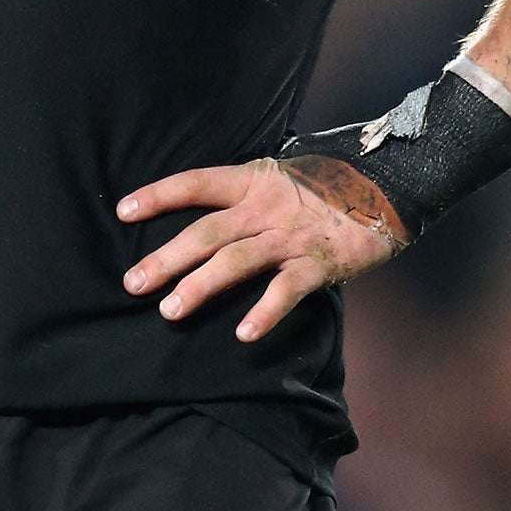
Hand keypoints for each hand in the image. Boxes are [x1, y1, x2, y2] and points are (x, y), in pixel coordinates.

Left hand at [116, 155, 409, 340]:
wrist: (388, 185)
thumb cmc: (327, 185)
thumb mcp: (280, 176)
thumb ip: (246, 194)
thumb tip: (205, 215)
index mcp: (252, 180)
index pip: (195, 183)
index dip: (158, 195)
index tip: (122, 211)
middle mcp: (265, 206)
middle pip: (206, 231)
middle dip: (166, 257)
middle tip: (132, 283)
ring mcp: (290, 236)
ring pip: (236, 261)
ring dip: (200, 286)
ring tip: (169, 311)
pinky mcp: (318, 263)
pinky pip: (286, 291)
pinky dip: (265, 312)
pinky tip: (243, 334)